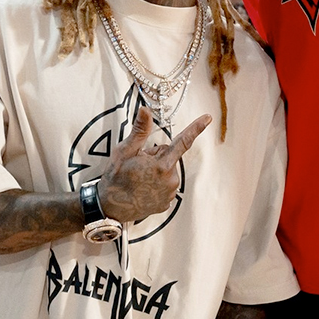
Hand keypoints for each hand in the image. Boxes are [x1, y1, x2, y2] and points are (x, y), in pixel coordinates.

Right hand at [98, 106, 209, 223]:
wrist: (110, 208)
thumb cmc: (115, 178)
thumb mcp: (124, 151)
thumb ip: (139, 131)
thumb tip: (146, 110)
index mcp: (162, 165)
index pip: (183, 142)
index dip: (196, 128)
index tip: (208, 117)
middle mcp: (171, 180)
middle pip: (169, 156)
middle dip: (156, 156)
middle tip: (137, 165)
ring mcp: (170, 193)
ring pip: (168, 171)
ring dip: (156, 170)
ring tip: (138, 178)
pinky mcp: (167, 203)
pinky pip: (166, 185)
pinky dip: (156, 183)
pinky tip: (143, 188)